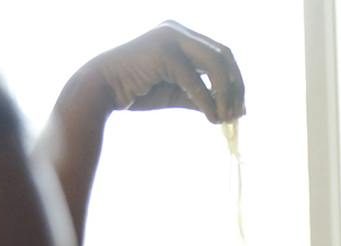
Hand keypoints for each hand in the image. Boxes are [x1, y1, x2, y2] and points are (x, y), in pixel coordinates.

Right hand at [84, 21, 243, 121]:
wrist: (101, 90)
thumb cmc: (137, 92)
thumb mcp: (177, 95)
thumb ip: (204, 98)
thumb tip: (238, 111)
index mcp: (182, 36)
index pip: (221, 53)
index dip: (236, 81)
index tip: (239, 108)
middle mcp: (178, 31)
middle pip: (224, 54)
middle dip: (236, 86)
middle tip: (237, 114)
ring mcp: (171, 38)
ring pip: (216, 63)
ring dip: (226, 94)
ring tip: (224, 118)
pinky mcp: (164, 53)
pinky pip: (196, 81)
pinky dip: (207, 102)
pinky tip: (211, 118)